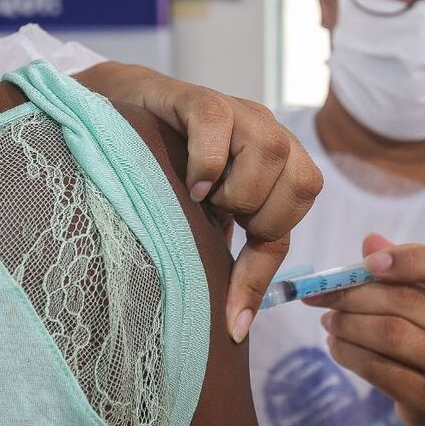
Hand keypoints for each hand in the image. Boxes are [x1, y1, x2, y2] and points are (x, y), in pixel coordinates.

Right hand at [75, 61, 323, 341]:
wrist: (118, 115)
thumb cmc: (164, 174)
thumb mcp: (202, 221)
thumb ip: (226, 255)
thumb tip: (235, 328)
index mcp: (278, 170)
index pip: (294, 222)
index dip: (261, 274)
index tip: (232, 322)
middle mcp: (269, 136)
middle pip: (306, 182)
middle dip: (263, 219)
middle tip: (219, 223)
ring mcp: (239, 113)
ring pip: (273, 150)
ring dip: (237, 190)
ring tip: (202, 199)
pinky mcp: (200, 97)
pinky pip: (219, 122)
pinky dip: (208, 160)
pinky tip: (190, 183)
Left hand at [305, 234, 424, 425]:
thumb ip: (405, 268)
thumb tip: (370, 242)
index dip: (411, 260)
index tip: (369, 263)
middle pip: (409, 301)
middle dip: (356, 293)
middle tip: (323, 293)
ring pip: (391, 334)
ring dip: (349, 323)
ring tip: (328, 320)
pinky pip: (380, 369)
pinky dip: (349, 353)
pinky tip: (336, 344)